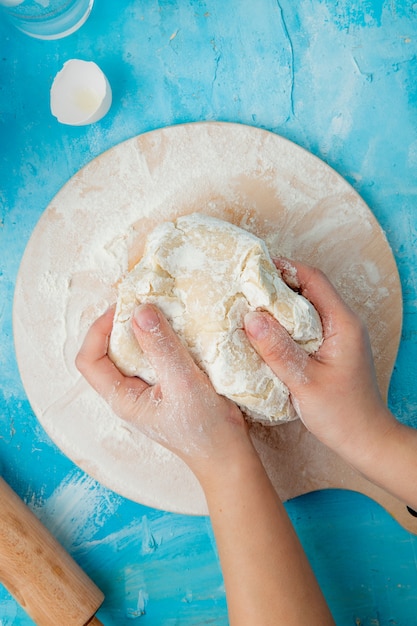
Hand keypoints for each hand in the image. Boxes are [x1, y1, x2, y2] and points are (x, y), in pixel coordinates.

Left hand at [76, 304, 250, 482]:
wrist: (228, 456)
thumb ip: (161, 348)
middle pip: (107, 351)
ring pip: (132, 351)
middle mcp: (127, 393)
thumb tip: (139, 311)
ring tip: (162, 309)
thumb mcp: (183, 384)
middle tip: (145, 301)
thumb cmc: (205, 429)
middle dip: (121, 323)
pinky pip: (153, 355)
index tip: (123, 308)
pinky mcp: (163, 386)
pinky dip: (160, 338)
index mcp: (122, 397)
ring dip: (143, 329)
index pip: (89, 359)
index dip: (98, 330)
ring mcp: (146, 390)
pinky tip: (177, 327)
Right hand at [244, 259, 396, 462]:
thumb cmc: (341, 414)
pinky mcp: (331, 348)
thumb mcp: (304, 382)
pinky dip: (285, 324)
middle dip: (278, 285)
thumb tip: (251, 318)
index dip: (285, 268)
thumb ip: (278, 350)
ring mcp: (339, 335)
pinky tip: (265, 332)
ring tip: (250, 306)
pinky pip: (306, 325)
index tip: (254, 268)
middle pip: (309, 289)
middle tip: (246, 287)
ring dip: (280, 305)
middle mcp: (344, 323)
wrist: (365, 440)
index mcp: (343, 323)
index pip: (314, 279)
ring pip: (306, 307)